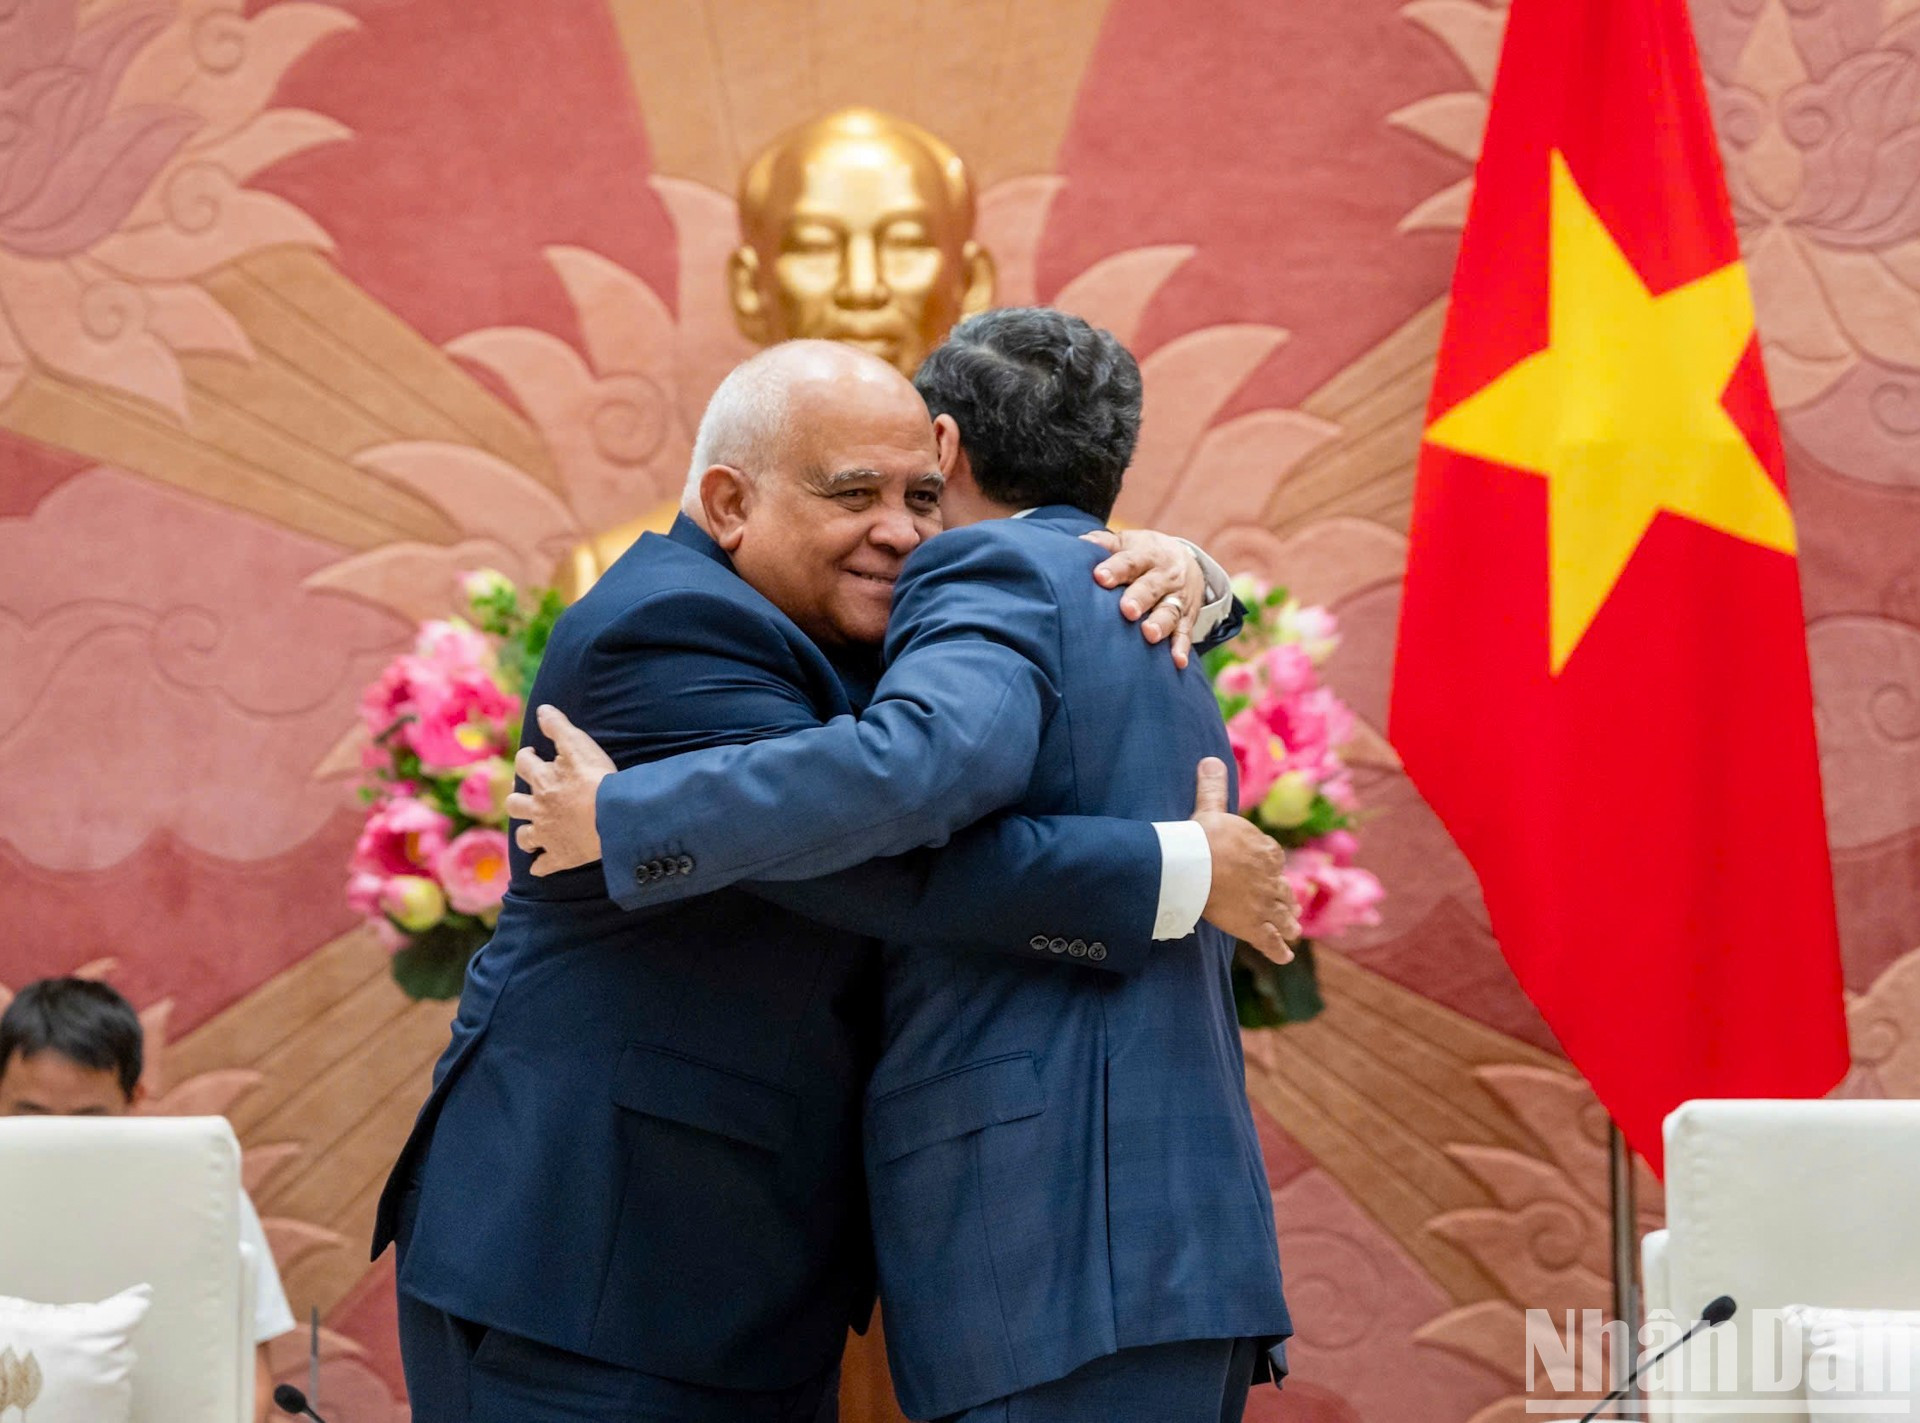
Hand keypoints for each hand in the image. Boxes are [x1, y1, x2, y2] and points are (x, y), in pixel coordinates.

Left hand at [505, 704, 615, 874]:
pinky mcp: (560, 857)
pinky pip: (543, 866)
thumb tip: (541, 709)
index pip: (523, 764)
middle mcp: (538, 808)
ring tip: (532, 832)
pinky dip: (541, 865)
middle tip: (529, 795)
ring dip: (525, 834)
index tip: (533, 756)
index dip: (526, 758)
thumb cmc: (598, 780)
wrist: (614, 818)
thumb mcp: (579, 745)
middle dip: (518, 798)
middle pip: (514, 803)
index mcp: (542, 780)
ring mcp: (547, 835)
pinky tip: (540, 866)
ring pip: (523, 837)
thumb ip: (559, 727)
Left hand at [1082, 528, 1208, 667]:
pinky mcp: (1187, 618)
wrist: (1187, 560)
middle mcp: (1164, 576)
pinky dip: (1182, 647)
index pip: (1130, 561)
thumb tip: (1081, 543)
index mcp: (1146, 555)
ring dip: (1161, 623)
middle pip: (1151, 587)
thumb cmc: (1143, 555)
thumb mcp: (1128, 542)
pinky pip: (1185, 633)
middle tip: (1127, 610)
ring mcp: (1177, 598)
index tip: (1100, 577)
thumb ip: (1105, 544)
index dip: (1115, 569)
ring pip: (1169, 611)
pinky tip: (1177, 661)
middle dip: (1140, 598)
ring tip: (1149, 634)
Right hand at [1189, 757, 1298, 961]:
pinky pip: (1271, 942)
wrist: (1198, 866)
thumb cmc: (1205, 835)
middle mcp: (1271, 879)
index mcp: (1265, 851)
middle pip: (1282, 890)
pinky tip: (1286, 956)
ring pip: (1282, 916)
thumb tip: (1210, 758)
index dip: (1270, 865)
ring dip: (1288, 922)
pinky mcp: (1255, 928)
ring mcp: (1265, 906)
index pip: (1273, 858)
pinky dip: (1279, 950)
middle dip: (1284, 897)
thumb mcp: (1211, 806)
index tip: (1270, 869)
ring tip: (1293, 929)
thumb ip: (1214, 786)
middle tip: (1289, 905)